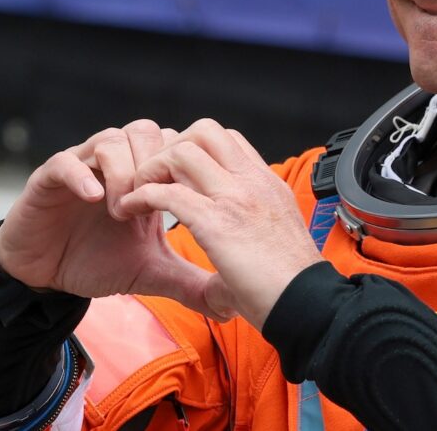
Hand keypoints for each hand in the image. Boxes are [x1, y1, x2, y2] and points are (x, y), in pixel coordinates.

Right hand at [0, 120, 234, 319]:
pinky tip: (96, 199)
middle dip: (155, 163)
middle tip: (155, 203)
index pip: (173, 145)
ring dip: (124, 172)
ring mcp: (82, 166)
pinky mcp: (48, 177)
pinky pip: (66, 161)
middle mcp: (114, 162)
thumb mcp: (150, 273)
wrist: (44, 276)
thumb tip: (231, 307)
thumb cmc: (96, 263)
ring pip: (111, 138)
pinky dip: (82, 175)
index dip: (184, 166)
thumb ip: (189, 282)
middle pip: (146, 130)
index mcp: (142, 176)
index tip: (189, 200)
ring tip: (123, 211)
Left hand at [120, 119, 323, 331]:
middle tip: (155, 179)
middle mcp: (252, 183)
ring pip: (181, 152)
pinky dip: (139, 197)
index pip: (229, 140)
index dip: (196, 149)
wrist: (307, 306)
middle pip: (203, 131)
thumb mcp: (272, 248)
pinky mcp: (215, 223)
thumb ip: (245, 252)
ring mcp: (235, 199)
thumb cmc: (291, 287)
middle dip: (170, 148)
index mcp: (267, 185)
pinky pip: (165, 193)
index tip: (179, 177)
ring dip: (151, 169)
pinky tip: (129, 212)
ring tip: (138, 194)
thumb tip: (225, 285)